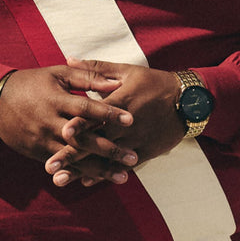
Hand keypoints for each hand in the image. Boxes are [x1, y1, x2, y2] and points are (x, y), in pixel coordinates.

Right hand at [0, 65, 138, 183]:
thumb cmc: (33, 83)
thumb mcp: (58, 74)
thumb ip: (88, 77)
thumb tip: (117, 83)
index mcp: (56, 99)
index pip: (86, 108)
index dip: (108, 113)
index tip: (131, 119)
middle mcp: (50, 122)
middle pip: (83, 139)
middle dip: (110, 150)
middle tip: (134, 158)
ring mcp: (43, 140)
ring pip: (75, 158)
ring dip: (100, 169)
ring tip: (124, 177)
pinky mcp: (38, 152)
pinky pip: (62, 166)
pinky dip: (81, 174)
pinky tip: (99, 180)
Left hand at [45, 59, 185, 186]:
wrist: (188, 102)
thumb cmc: (154, 83)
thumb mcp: (127, 71)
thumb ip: (96, 68)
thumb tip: (69, 59)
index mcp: (122, 101)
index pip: (98, 114)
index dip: (81, 124)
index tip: (63, 131)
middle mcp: (127, 125)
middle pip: (96, 142)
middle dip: (72, 155)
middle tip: (50, 167)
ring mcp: (136, 141)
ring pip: (105, 159)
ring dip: (82, 170)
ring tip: (60, 180)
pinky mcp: (145, 152)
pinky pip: (122, 166)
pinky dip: (104, 174)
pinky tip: (85, 181)